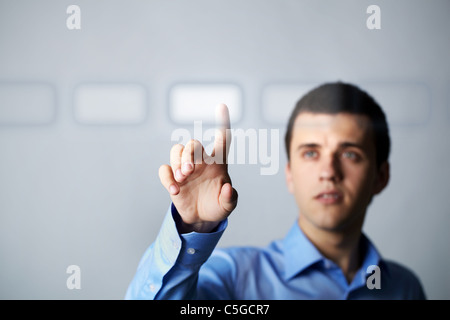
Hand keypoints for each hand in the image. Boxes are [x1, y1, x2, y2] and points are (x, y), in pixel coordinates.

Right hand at [158, 103, 237, 232]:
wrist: (201, 218)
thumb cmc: (216, 206)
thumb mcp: (227, 206)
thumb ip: (230, 198)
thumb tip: (227, 188)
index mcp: (217, 164)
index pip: (222, 140)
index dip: (223, 123)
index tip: (222, 106)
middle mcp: (200, 162)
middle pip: (193, 144)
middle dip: (189, 154)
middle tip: (189, 171)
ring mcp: (184, 169)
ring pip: (176, 150)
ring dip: (178, 161)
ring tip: (182, 177)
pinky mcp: (172, 179)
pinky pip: (164, 170)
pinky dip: (167, 178)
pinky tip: (175, 190)